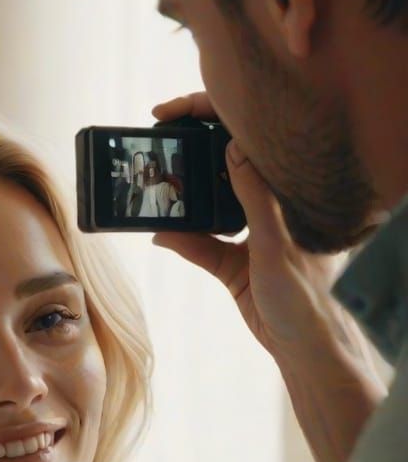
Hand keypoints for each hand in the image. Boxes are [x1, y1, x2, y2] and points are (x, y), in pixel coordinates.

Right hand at [151, 93, 373, 373]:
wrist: (306, 349)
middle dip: (191, 152)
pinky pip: (201, 245)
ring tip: (155, 185)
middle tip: (158, 141)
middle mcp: (270, 207)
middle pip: (224, 165)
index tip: (174, 113)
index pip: (249, 139)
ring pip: (210, 205)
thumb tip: (234, 148)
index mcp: (288, 192)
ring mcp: (250, 235)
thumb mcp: (275, 242)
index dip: (212, 116)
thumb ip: (255, 196)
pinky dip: (180, 240)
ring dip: (182, 198)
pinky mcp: (235, 264)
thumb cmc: (307, 296)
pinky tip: (159, 233)